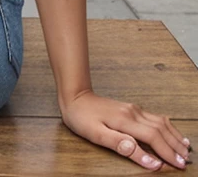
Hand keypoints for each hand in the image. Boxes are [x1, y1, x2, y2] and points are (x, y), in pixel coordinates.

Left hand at [61, 90, 190, 170]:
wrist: (74, 95)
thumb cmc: (81, 116)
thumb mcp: (96, 134)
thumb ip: (122, 146)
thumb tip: (146, 158)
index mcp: (125, 120)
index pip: (153, 138)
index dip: (167, 153)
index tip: (178, 166)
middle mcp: (132, 113)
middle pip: (161, 130)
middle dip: (175, 146)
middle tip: (187, 161)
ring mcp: (133, 109)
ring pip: (160, 122)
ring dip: (174, 136)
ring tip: (185, 149)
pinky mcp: (131, 108)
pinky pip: (155, 117)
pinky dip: (167, 127)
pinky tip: (171, 132)